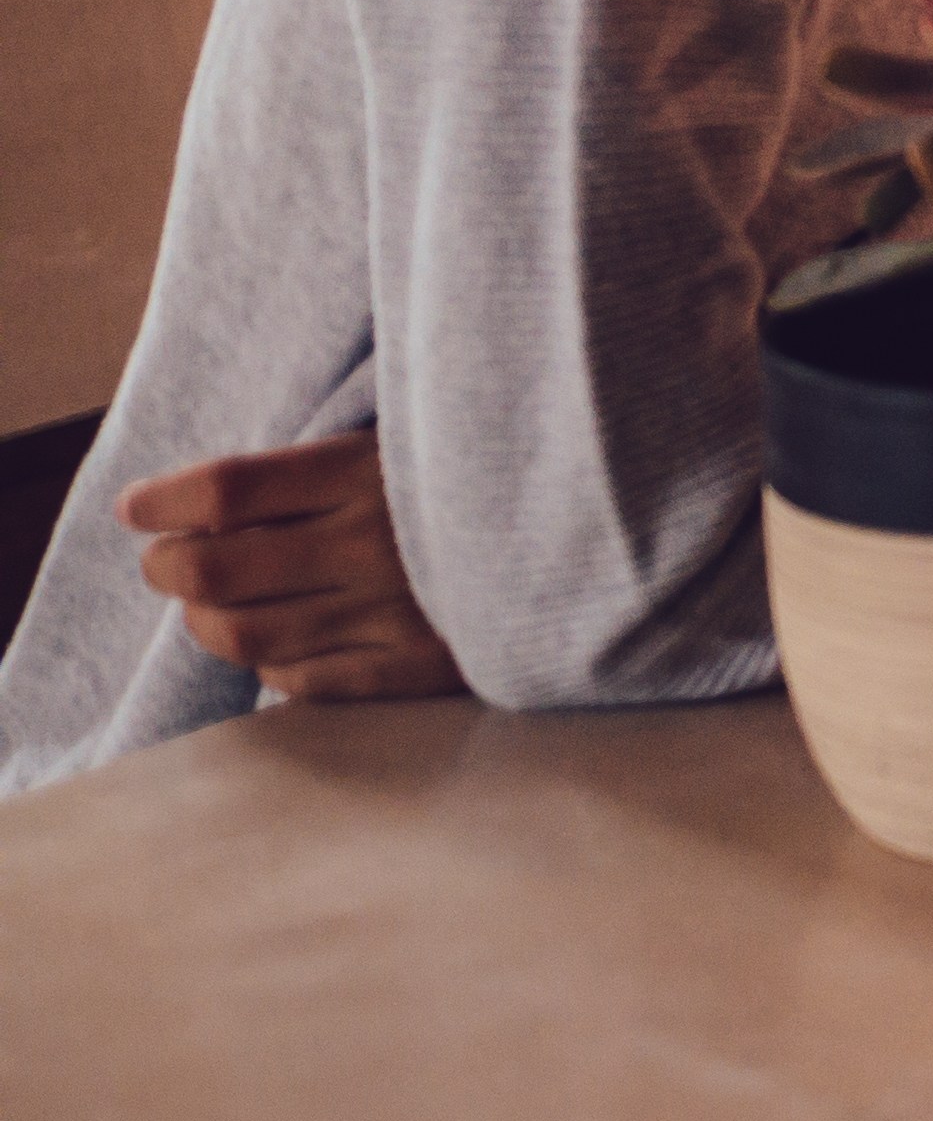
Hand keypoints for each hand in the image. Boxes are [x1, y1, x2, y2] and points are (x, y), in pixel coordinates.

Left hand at [119, 435, 463, 706]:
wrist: (608, 536)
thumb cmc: (492, 476)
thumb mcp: (418, 439)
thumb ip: (332, 462)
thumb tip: (208, 495)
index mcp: (374, 470)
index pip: (228, 490)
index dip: (163, 502)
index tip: (137, 508)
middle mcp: (376, 542)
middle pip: (215, 566)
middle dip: (167, 566)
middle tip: (165, 561)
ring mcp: (397, 612)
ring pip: (245, 633)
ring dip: (206, 621)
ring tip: (209, 607)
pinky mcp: (423, 668)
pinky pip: (305, 681)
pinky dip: (272, 667)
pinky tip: (280, 646)